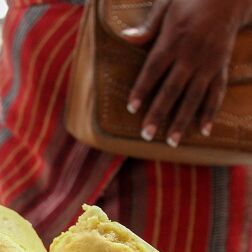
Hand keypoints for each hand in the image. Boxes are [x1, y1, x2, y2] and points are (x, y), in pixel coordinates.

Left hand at [121, 0, 251, 146]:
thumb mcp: (167, 5)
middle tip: (147, 135)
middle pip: (172, 90)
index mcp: (173, 40)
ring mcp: (208, 63)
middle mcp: (191, 55)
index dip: (142, 89)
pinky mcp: (221, 66)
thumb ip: (148, 26)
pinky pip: (216, 93)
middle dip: (158, 114)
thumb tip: (125, 37)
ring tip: (172, 142)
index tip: (131, 108)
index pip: (153, 70)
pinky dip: (210, 112)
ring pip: (193, 97)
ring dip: (182, 120)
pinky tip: (204, 130)